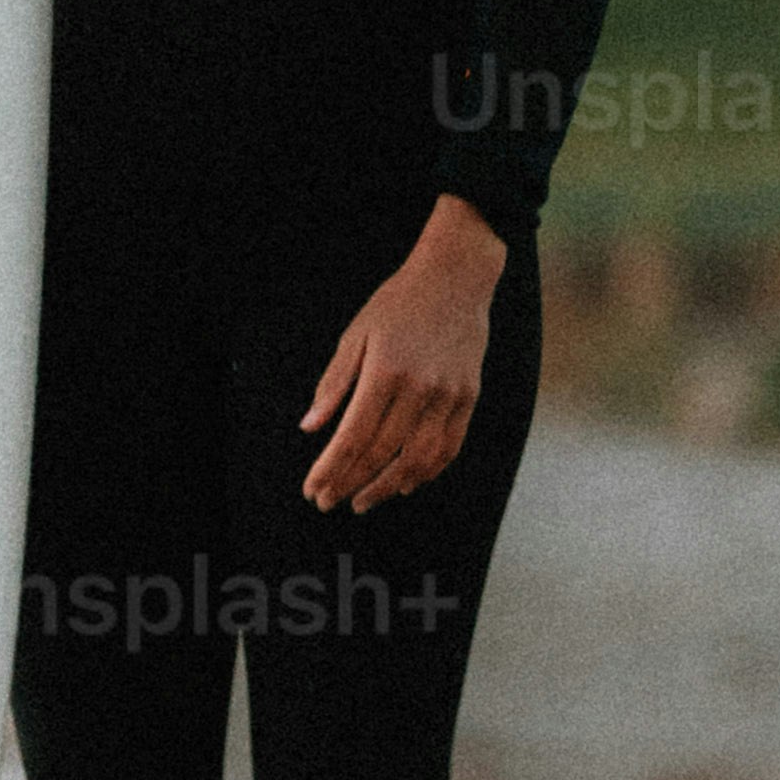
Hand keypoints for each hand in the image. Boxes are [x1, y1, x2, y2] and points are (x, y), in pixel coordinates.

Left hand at [297, 196, 506, 512]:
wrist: (456, 277)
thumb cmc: (398, 303)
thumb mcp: (357, 334)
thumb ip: (334, 383)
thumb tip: (310, 428)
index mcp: (385, 370)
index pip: (354, 436)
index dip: (331, 469)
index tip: (313, 490)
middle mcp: (420, 388)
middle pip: (382, 453)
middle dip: (351, 483)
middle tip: (329, 502)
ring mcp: (449, 395)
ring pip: (418, 459)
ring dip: (387, 487)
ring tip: (363, 500)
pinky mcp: (469, 397)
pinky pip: (449, 448)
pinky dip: (427, 473)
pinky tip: (406, 483)